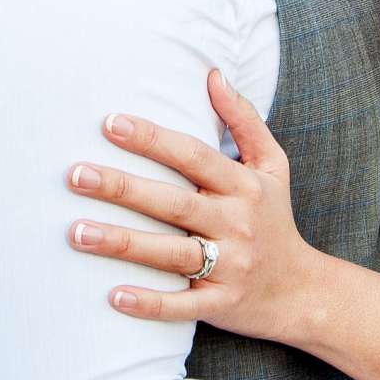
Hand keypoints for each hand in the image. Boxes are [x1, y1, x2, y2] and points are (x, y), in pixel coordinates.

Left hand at [65, 68, 323, 344]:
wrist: (304, 292)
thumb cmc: (275, 219)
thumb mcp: (272, 166)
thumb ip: (244, 119)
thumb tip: (213, 73)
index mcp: (244, 186)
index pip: (193, 157)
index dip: (152, 139)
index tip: (109, 123)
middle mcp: (236, 223)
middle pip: (173, 203)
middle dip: (122, 187)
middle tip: (74, 174)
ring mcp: (230, 267)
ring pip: (170, 254)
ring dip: (122, 243)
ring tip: (76, 232)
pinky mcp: (222, 305)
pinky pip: (182, 306)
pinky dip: (149, 303)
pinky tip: (113, 296)